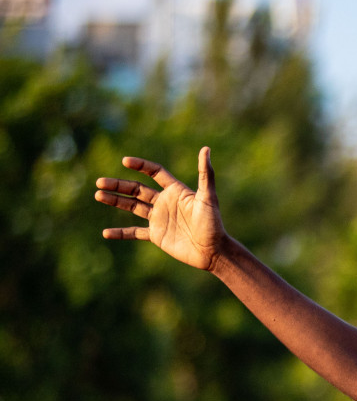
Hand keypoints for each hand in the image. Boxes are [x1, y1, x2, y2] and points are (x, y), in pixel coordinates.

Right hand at [95, 147, 226, 271]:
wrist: (213, 251)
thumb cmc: (214, 223)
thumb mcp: (208, 197)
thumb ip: (205, 174)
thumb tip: (206, 148)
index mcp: (175, 191)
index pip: (155, 173)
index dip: (140, 165)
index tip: (125, 161)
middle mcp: (165, 202)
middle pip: (137, 189)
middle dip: (118, 185)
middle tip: (99, 182)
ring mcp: (159, 219)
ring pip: (132, 206)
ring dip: (115, 201)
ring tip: (98, 195)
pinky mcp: (157, 235)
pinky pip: (134, 233)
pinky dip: (121, 233)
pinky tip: (106, 233)